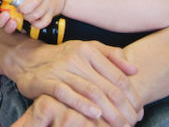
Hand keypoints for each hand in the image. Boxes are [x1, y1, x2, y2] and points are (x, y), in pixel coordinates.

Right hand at [0, 15, 141, 126]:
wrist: (28, 59)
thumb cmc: (63, 58)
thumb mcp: (87, 50)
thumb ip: (111, 56)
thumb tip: (134, 69)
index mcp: (89, 50)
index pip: (118, 76)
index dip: (132, 96)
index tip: (140, 111)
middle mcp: (76, 57)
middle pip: (107, 87)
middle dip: (124, 108)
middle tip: (133, 123)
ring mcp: (61, 69)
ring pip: (91, 91)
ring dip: (109, 111)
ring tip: (120, 124)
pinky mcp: (46, 80)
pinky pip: (67, 93)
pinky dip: (82, 104)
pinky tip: (95, 115)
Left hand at [11, 0, 66, 29]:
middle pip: (32, 3)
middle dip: (22, 8)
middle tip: (19, 8)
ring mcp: (48, 4)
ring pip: (36, 14)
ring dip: (27, 16)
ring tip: (25, 14)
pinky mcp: (51, 14)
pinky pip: (43, 22)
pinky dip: (35, 23)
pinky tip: (32, 20)